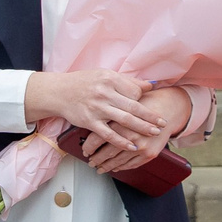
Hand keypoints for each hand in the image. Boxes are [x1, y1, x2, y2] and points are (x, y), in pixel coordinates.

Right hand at [26, 68, 162, 152]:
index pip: (134, 92)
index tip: (149, 106)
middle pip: (134, 107)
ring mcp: (96, 108)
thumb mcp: (105, 75)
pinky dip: (121, 141)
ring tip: (154, 133)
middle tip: (163, 123)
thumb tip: (150, 86)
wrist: (58, 91)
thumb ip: (127, 81)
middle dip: (151, 117)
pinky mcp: (89, 121)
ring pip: (124, 120)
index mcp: (110, 79)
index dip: (143, 100)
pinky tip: (132, 145)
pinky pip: (108, 134)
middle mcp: (104, 93)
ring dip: (142, 128)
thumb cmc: (83, 83)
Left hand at [80, 85, 192, 174]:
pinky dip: (121, 167)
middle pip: (106, 152)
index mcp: (120, 122)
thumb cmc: (144, 104)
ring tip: (99, 167)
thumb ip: (109, 114)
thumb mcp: (124, 105)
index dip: (89, 147)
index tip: (85, 151)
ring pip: (118, 161)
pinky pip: (131, 164)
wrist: (169, 108)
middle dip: (96, 159)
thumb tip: (90, 124)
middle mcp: (130, 136)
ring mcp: (141, 146)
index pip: (97, 139)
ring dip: (106, 166)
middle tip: (90, 162)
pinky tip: (115, 167)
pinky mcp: (149, 153)